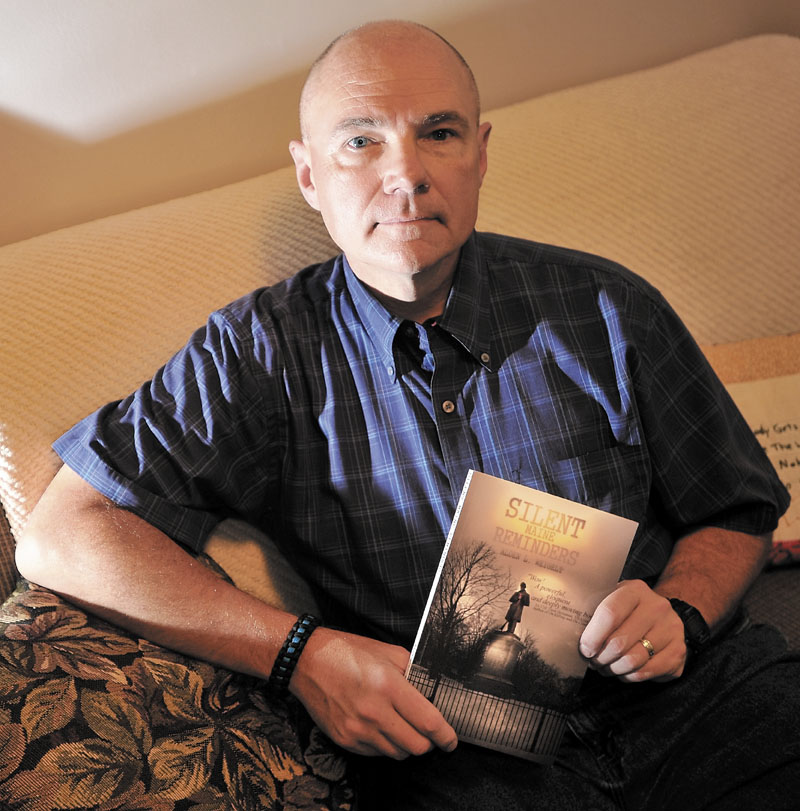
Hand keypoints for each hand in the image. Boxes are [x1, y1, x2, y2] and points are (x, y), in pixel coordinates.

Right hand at [290, 627, 457, 758]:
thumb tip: (431, 688)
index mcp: (388, 686)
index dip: (445, 735)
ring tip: (402, 727)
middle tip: (427, 732)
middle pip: (416, 746)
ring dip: (406, 745)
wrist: (306, 661)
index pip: (428, 722)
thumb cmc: (347, 652)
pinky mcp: (345, 740)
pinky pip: (376, 754)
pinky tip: (382, 728)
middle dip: (428, 742)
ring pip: (397, 754)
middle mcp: (374, 712)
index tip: (451, 740)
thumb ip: (412, 671)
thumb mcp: (386, 652)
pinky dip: (385, 746)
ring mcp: (358, 729)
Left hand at [579, 580, 686, 682]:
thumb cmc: (625, 611)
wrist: (661, 617)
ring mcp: (672, 628)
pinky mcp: (679, 651)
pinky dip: (630, 676)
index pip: (610, 613)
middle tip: (593, 661)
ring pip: (633, 660)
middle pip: (620, 641)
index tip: (584, 649)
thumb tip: (566, 631)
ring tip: (606, 667)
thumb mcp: (610, 600)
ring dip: (614, 669)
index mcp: (635, 590)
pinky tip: (623, 671)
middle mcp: (657, 606)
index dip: (593, 636)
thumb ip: (592, 610)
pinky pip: (647, 672)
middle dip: (601, 657)